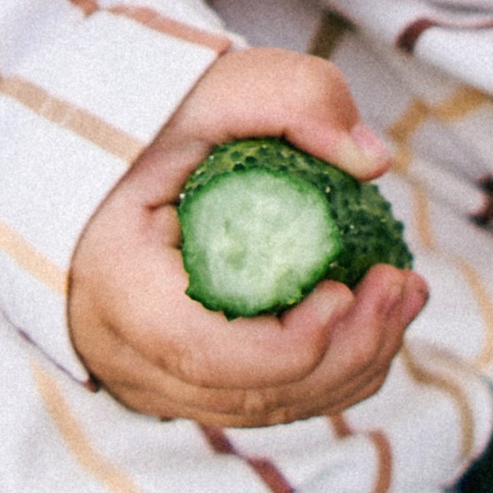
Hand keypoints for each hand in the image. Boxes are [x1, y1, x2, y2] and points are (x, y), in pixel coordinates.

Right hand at [66, 45, 427, 426]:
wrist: (90, 147)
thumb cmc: (147, 117)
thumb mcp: (211, 85)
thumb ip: (291, 96)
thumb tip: (369, 162)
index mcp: (116, 284)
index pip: (206, 353)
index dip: (292, 344)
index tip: (348, 288)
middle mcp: (122, 351)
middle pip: (249, 393)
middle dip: (345, 352)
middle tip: (401, 286)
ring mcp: (148, 374)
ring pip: (261, 407)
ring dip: (348, 366)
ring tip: (402, 296)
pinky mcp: (176, 378)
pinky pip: (256, 400)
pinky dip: (321, 373)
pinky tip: (368, 320)